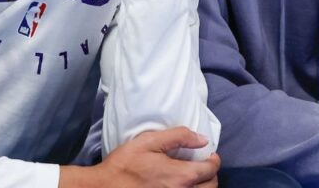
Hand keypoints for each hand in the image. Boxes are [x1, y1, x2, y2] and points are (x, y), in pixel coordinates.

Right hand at [60, 127, 219, 187]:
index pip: (211, 169)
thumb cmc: (125, 164)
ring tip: (193, 176)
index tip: (209, 154)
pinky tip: (181, 185)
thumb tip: (202, 139)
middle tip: (202, 165)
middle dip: (211, 174)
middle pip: (211, 185)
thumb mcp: (149, 142)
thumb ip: (179, 136)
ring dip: (203, 185)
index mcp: (180, 175)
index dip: (213, 159)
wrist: (104, 187)